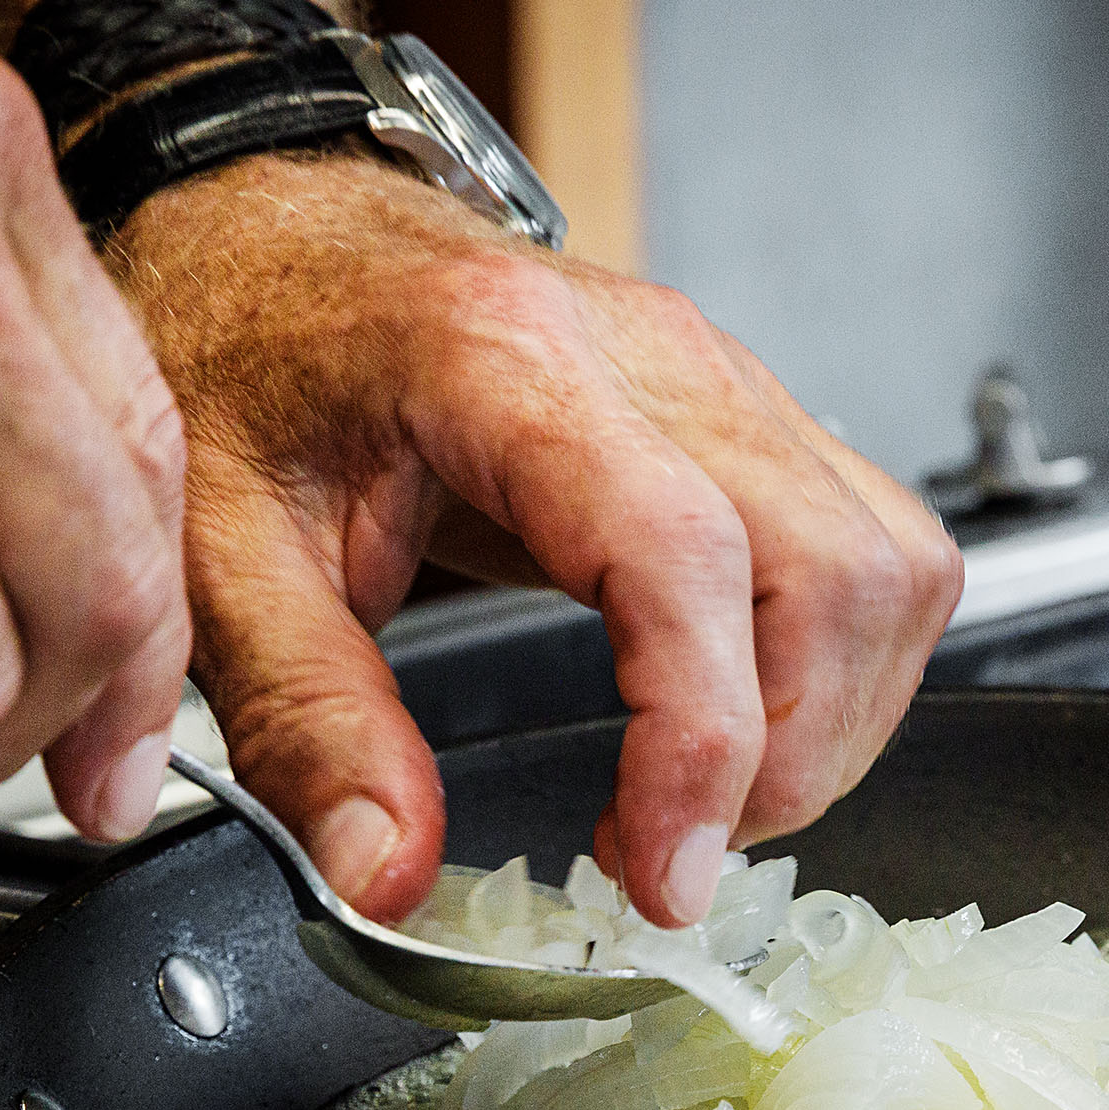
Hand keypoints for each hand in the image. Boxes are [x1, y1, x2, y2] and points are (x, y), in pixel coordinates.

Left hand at [108, 153, 962, 925]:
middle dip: (784, 756)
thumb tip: (389, 877)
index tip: (662, 874)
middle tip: (669, 855)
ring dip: (832, 718)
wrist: (267, 232)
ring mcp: (721, 377)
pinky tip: (739, 719)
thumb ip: (309, 724)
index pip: (682, 556)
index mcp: (506, 364)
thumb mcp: (221, 557)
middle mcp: (653, 355)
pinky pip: (874, 546)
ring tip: (705, 799)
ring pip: (887, 563)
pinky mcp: (749, 414)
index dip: (700, 739)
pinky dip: (841, 665)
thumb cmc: (246, 356)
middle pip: (833, 569)